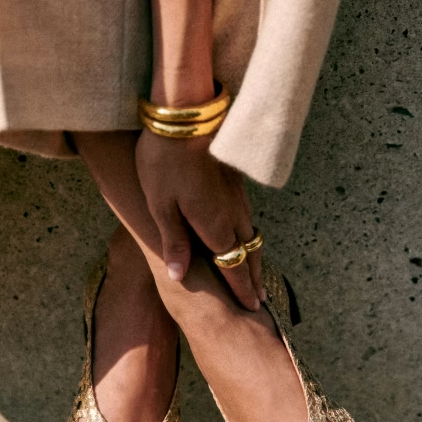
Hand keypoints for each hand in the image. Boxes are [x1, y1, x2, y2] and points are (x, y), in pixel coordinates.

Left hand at [135, 129, 264, 310]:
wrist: (185, 115)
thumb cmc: (164, 162)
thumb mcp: (161, 207)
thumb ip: (174, 243)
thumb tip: (180, 277)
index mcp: (215, 226)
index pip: (235, 267)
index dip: (243, 289)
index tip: (253, 307)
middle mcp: (233, 214)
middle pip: (250, 253)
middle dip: (254, 278)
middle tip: (260, 299)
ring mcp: (238, 195)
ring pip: (251, 234)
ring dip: (254, 256)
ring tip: (255, 272)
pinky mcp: (236, 179)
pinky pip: (247, 215)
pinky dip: (248, 234)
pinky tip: (242, 233)